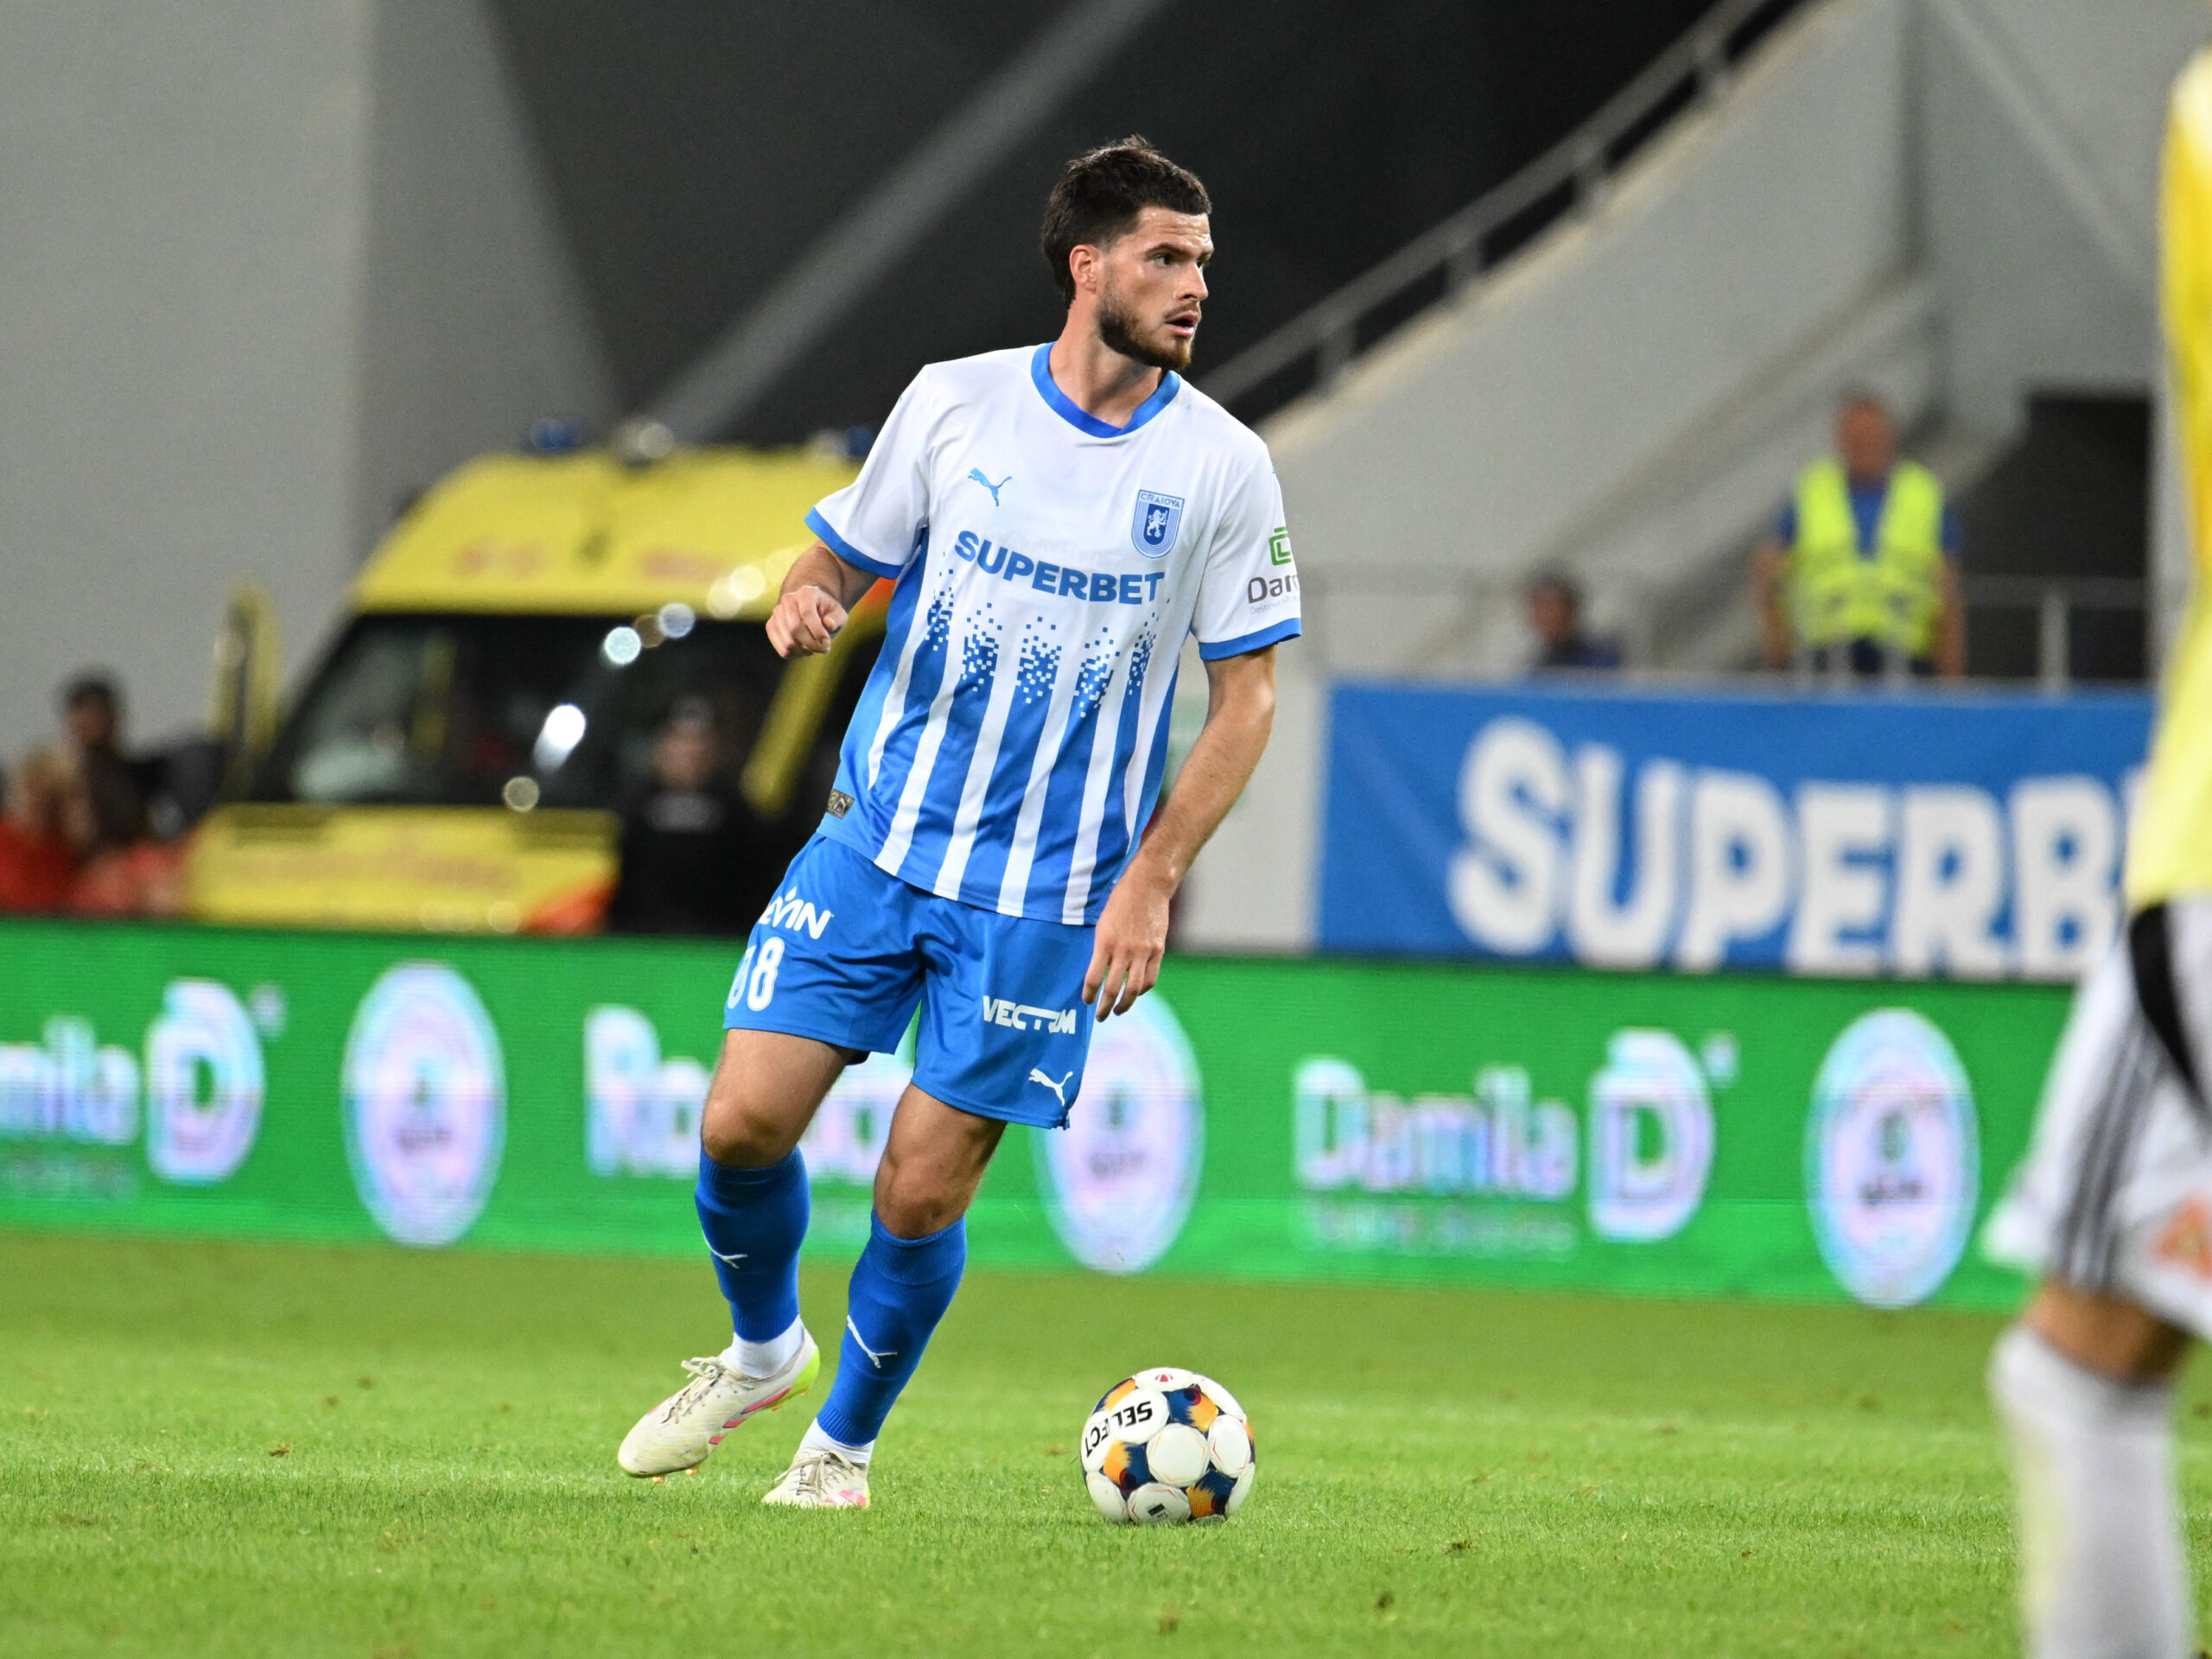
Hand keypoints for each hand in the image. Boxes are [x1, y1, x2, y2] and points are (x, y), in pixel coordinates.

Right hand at [767, 585, 846, 657]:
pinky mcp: (771, 626)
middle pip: (795, 628)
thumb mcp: (838, 614)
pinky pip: (783, 650)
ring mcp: (777, 613)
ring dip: (805, 651)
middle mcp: (787, 600)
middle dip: (812, 644)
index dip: (817, 631)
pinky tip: (804, 649)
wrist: (812, 611)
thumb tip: (829, 624)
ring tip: (814, 647)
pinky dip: (796, 655)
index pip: (807, 613)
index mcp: (806, 593)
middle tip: (824, 648)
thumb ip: (836, 619)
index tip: (827, 642)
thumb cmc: (827, 613)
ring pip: (788, 642)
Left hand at [1083, 865, 1170, 1020]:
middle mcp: (1123, 950)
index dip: (1088, 995)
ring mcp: (1143, 952)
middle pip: (1113, 989)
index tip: (1086, 1001)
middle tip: (1100, 1016)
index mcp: (1104, 942)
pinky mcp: (1158, 950)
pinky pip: (1150, 978)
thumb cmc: (1120, 900)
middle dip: (1104, 1007)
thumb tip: (1097, 970)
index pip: (1093, 978)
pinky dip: (1142, 989)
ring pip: (1133, 989)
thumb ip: (1101, 947)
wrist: (1148, 885)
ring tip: (1119, 1011)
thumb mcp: (1103, 922)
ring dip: (1125, 1005)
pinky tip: (1136, 992)